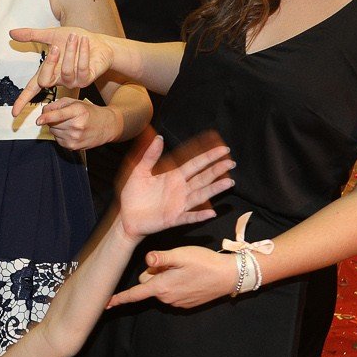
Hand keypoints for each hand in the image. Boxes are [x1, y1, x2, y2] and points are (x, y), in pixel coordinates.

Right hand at [9, 27, 114, 115]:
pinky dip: (83, 53)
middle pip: (45, 81)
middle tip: (55, 47)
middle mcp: (59, 80)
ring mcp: (73, 81)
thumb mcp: (51, 35)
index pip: (32, 89)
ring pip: (66, 72)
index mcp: (48, 72)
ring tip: (75, 37)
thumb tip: (11, 33)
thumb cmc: (74, 40)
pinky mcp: (87, 79)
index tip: (14, 113)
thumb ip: (32, 35)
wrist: (99, 42)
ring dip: (70, 51)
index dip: (23, 100)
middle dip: (49, 62)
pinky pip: (82, 69)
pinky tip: (85, 42)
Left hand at [37, 97, 120, 150]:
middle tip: (65, 117)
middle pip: (52, 123)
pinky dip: (61, 135)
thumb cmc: (91, 113)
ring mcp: (75, 138)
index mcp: (78, 111)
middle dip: (53, 119)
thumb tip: (43, 111)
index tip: (39, 120)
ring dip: (57, 127)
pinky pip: (57, 140)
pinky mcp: (72, 147)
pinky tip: (71, 132)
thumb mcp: (76, 102)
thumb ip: (58, 104)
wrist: (106, 126)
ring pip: (53, 132)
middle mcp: (77, 126)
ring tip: (70, 124)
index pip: (59, 115)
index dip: (47, 117)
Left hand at [109, 246, 233, 309]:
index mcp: (162, 286)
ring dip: (166, 278)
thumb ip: (161, 257)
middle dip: (154, 274)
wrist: (228, 276)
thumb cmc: (204, 263)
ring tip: (184, 269)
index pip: (135, 294)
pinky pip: (173, 293)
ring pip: (161, 288)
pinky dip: (176, 284)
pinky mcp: (186, 303)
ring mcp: (177, 302)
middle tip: (172, 262)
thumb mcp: (182, 254)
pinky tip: (189, 276)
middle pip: (148, 284)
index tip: (106, 303)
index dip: (120, 298)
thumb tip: (146, 259)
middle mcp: (167, 298)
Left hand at [114, 131, 233, 240]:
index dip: (208, 156)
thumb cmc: (133, 195)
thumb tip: (158, 137)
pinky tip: (211, 213)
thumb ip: (150, 155)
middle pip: (203, 177)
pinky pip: (189, 217)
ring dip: (214, 189)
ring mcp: (179, 204)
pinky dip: (199, 215)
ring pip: (200, 195)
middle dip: (217, 170)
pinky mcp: (173, 218)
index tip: (222, 149)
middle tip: (231, 162)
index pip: (195, 164)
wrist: (125, 216)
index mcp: (173, 176)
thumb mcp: (139, 171)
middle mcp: (180, 189)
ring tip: (229, 182)